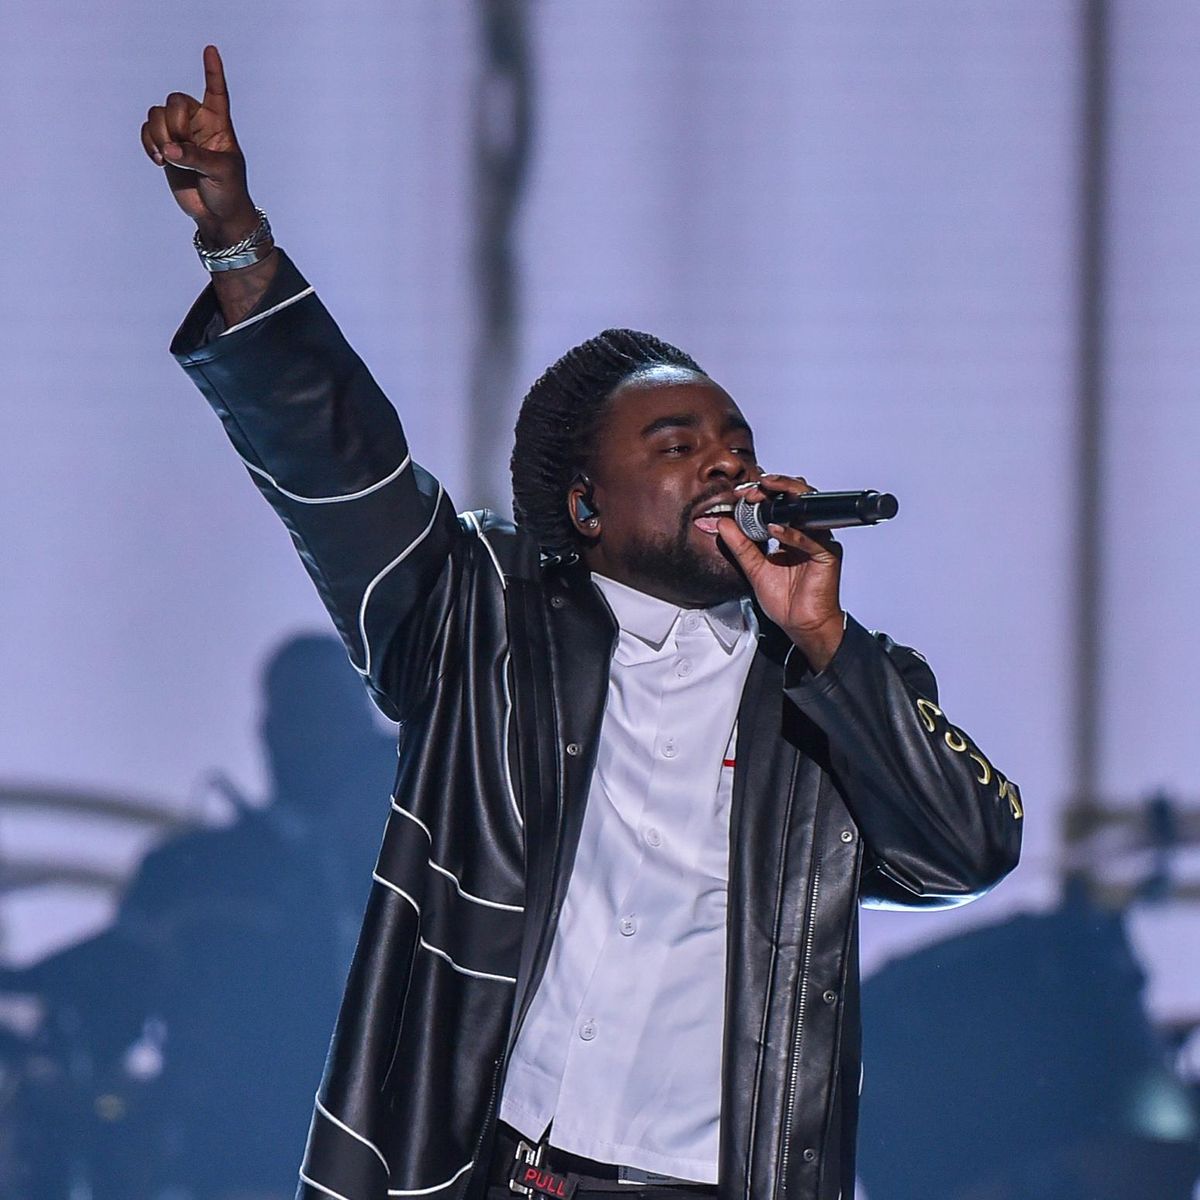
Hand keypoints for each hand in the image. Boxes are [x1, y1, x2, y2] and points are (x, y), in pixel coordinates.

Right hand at [141, 45, 256, 244]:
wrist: (216, 215)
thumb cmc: (228, 191)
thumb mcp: (220, 172)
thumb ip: (195, 157)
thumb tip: (169, 149)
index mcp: (219, 124)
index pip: (217, 92)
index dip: (213, 72)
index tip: (210, 49)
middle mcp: (198, 124)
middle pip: (175, 101)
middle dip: (173, 123)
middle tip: (180, 146)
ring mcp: (180, 135)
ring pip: (156, 114)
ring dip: (157, 134)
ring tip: (167, 157)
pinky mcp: (165, 147)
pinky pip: (146, 130)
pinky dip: (147, 142)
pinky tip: (158, 159)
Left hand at [716, 474, 844, 669]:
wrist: (801, 625)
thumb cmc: (785, 601)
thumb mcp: (754, 569)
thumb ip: (740, 546)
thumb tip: (722, 523)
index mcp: (791, 535)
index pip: (779, 505)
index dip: (762, 495)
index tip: (740, 493)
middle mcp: (807, 534)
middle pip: (796, 500)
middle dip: (774, 489)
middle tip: (751, 489)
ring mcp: (819, 543)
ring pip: (807, 511)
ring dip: (783, 501)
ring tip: (761, 497)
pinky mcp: (827, 556)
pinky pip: (811, 540)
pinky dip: (793, 533)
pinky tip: (775, 530)